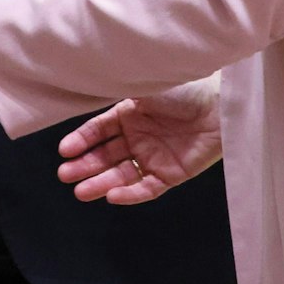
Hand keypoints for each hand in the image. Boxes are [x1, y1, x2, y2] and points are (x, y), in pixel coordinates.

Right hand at [55, 76, 222, 205]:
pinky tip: (112, 196)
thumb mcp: (143, 87)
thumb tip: (85, 88)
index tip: (64, 151)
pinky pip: (146, 187)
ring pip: (121, 174)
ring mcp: (154, 156)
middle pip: (106, 155)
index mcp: (129, 113)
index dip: (81, 141)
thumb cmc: (183, 89)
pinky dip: (130, 194)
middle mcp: (139, 136)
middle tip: (66, 175)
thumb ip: (115, 93)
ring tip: (81, 191)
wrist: (219, 107)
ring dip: (101, 182)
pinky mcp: (171, 174)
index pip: (98, 130)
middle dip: (85, 166)